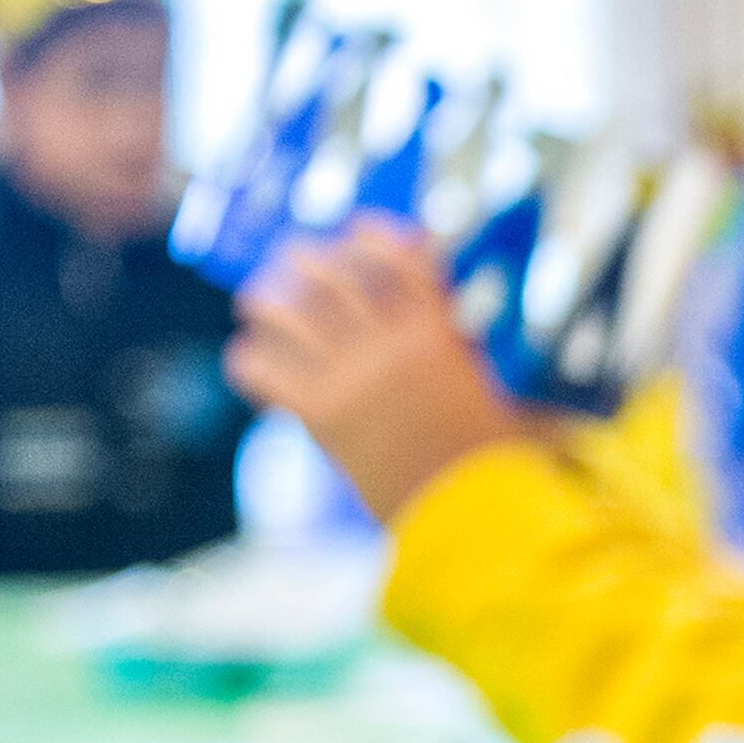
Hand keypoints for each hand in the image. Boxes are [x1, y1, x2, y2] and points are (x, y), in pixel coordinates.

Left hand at [224, 219, 522, 520]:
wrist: (472, 514)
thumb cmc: (494, 456)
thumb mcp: (493, 387)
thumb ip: (469, 352)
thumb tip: (460, 329)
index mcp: (435, 331)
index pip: (397, 257)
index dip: (372, 235)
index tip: (359, 228)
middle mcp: (388, 345)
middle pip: (330, 274)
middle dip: (304, 258)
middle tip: (291, 258)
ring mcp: (351, 378)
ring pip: (286, 313)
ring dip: (266, 300)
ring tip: (257, 300)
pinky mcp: (321, 416)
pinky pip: (265, 372)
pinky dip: (250, 361)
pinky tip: (249, 359)